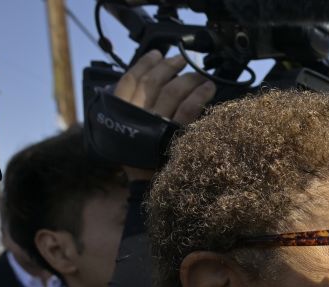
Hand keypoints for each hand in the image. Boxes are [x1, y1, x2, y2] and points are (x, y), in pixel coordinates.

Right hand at [113, 50, 215, 180]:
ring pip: (172, 91)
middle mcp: (136, 116)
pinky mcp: (174, 135)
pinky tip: (208, 88)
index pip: (129, 80)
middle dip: (170, 67)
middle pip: (153, 82)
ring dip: (188, 78)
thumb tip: (146, 87)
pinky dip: (199, 95)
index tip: (157, 54)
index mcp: (120, 114)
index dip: (144, 64)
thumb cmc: (140, 161)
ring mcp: (155, 125)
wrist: (148, 189)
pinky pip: (188, 109)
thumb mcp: (127, 135)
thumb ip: (132, 112)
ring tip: (200, 75)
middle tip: (183, 61)